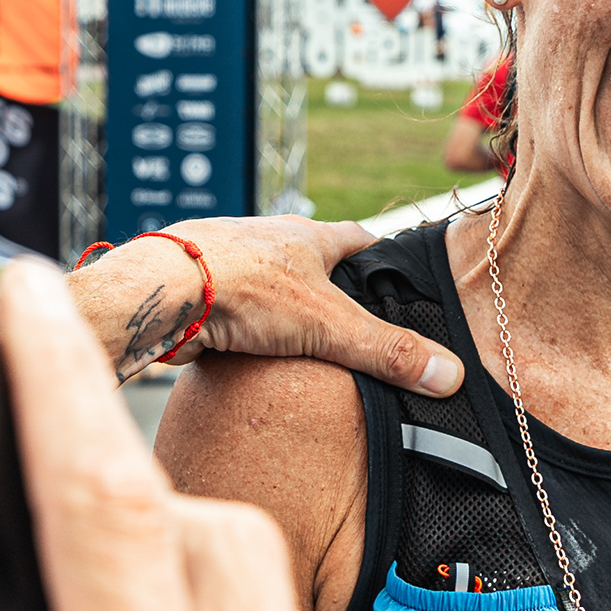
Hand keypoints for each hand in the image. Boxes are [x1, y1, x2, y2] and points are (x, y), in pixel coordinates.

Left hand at [79, 219, 464, 395]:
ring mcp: (233, 266)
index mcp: (307, 235)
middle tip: (359, 328)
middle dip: (336, 294)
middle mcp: (270, 243)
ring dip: (290, 315)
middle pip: (315, 265)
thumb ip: (387, 351)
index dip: (382, 259)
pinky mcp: (203, 294)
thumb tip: (449, 375)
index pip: (359, 239)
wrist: (161, 292)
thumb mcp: (329, 324)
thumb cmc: (241, 287)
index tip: (401, 279)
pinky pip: (239, 314)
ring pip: (275, 291)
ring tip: (312, 350)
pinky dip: (253, 334)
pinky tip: (258, 359)